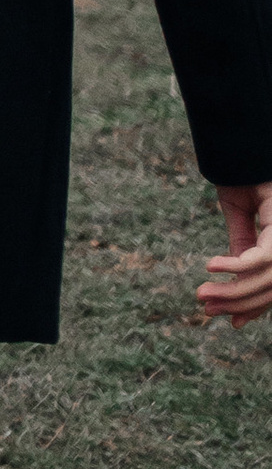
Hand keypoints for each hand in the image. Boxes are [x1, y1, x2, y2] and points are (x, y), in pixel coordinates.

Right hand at [198, 181, 271, 322]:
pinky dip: (234, 266)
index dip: (254, 306)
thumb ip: (242, 240)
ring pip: (263, 278)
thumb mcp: (240, 212)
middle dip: (237, 303)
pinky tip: (210, 266)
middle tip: (206, 309)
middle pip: (268, 286)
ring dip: (231, 291)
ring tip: (202, 294)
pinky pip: (257, 258)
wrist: (247, 146)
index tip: (232, 322)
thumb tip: (235, 273)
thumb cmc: (245, 170)